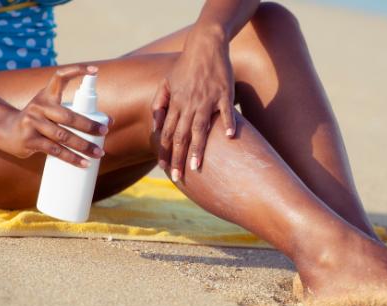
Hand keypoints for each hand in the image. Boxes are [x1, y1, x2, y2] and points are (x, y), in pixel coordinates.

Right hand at [0, 65, 110, 167]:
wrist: (5, 131)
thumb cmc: (37, 120)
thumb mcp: (49, 108)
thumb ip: (72, 111)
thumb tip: (109, 121)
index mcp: (46, 95)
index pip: (61, 76)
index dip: (77, 70)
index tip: (95, 70)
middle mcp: (39, 106)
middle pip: (69, 116)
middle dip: (89, 125)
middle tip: (105, 131)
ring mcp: (33, 123)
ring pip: (64, 136)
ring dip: (84, 146)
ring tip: (99, 153)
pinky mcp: (30, 140)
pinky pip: (55, 151)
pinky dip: (72, 158)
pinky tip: (84, 163)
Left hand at [151, 31, 235, 181]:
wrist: (205, 46)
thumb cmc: (186, 66)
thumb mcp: (166, 82)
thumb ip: (159, 103)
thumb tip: (156, 124)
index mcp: (176, 103)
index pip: (168, 133)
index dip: (165, 152)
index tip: (165, 169)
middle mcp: (189, 104)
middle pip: (181, 135)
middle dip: (178, 158)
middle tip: (178, 177)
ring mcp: (207, 99)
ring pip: (200, 128)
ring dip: (198, 148)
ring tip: (197, 167)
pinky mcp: (224, 93)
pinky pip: (226, 110)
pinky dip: (228, 123)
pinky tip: (230, 137)